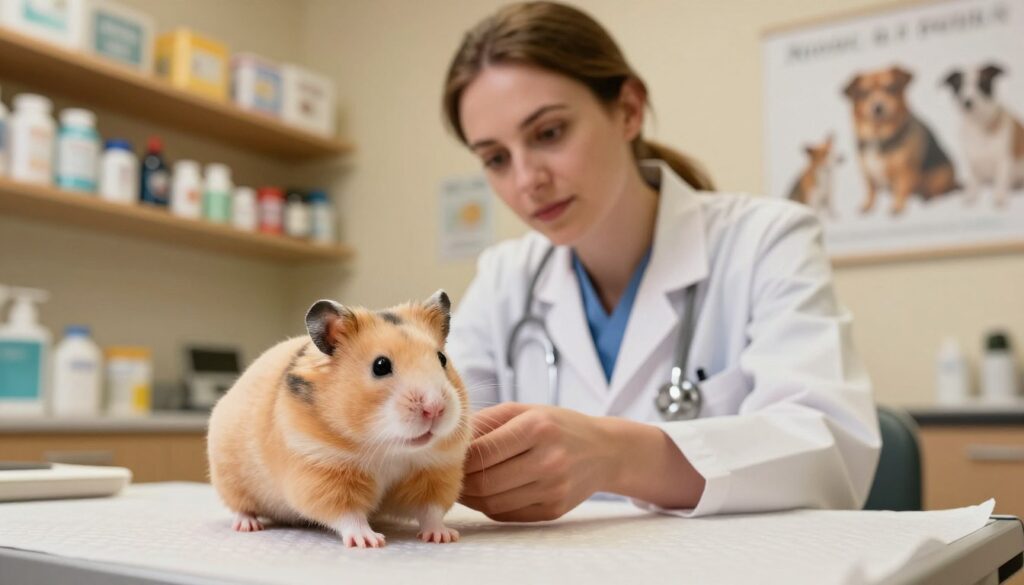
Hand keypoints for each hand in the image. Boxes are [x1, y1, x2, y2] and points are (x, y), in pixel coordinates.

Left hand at [459, 402, 616, 521]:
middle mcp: (548, 460)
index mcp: (537, 428)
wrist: (604, 451)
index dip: (458, 458)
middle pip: (485, 482)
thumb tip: (450, 440)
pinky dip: (489, 506)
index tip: (448, 456)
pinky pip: (507, 514)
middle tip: (450, 474)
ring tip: (464, 485)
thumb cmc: (558, 426)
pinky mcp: (553, 510)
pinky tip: (487, 494)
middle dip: (461, 481)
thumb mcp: (525, 410)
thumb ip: (487, 422)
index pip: (482, 451)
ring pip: (492, 503)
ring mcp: (553, 488)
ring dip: (471, 498)